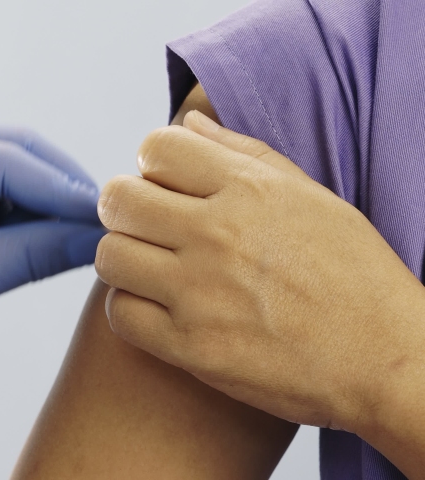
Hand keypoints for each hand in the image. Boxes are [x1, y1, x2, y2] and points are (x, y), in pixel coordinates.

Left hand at [0, 128, 103, 398]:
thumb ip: (33, 252)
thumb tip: (97, 239)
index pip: (6, 161)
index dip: (63, 189)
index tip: (107, 217)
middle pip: (9, 153)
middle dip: (59, 187)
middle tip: (105, 221)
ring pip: (4, 175)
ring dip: (44, 202)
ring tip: (86, 232)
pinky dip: (23, 218)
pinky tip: (53, 238)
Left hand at [95, 111, 424, 435]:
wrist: (385, 358)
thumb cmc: (352, 273)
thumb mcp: (311, 196)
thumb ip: (243, 153)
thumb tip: (188, 121)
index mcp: (249, 190)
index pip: (155, 147)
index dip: (152, 163)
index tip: (165, 185)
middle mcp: (218, 235)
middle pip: (118, 199)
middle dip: (125, 207)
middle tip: (147, 226)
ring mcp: (200, 293)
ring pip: (110, 256)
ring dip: (125, 259)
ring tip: (152, 268)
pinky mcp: (190, 346)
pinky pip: (120, 313)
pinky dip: (131, 309)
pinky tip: (158, 308)